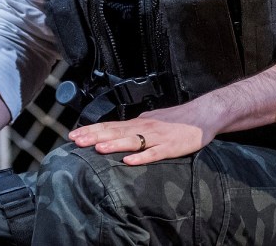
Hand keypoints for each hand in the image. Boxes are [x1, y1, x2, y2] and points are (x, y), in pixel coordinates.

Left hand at [68, 99, 222, 165]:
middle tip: (76, 140)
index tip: (72, 135)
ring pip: (133, 141)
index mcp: (139, 123)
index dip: (91, 130)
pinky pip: (154, 154)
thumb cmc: (177, 119)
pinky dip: (141, 157)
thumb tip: (115, 133)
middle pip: (116, 132)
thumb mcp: (151, 120)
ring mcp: (157, 137)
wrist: (203, 114)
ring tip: (97, 148)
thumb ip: (135, 128)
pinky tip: (129, 162)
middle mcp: (145, 127)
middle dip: (94, 136)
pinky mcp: (171, 147)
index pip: (110, 125)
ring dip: (114, 144)